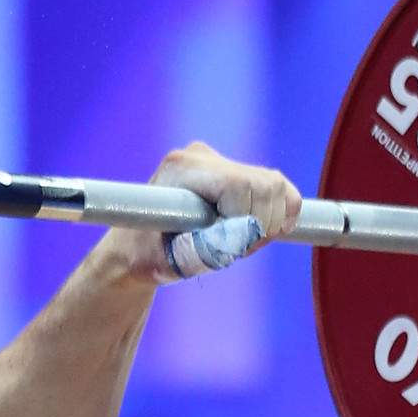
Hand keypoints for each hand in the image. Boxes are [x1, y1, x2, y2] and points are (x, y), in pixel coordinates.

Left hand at [92, 140, 302, 285]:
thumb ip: (204, 249)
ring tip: (243, 244)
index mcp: (181, 168)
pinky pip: (276, 185)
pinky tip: (272, 230)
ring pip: (275, 185)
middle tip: (240, 251)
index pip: (239, 184)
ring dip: (271, 221)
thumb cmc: (144, 256)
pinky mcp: (234, 172)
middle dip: (262, 224)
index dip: (247, 221)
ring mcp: (219, 161)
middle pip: (264, 183)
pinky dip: (283, 209)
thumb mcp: (169, 261)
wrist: (134, 249)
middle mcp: (202, 156)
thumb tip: (241, 238)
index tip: (234, 248)